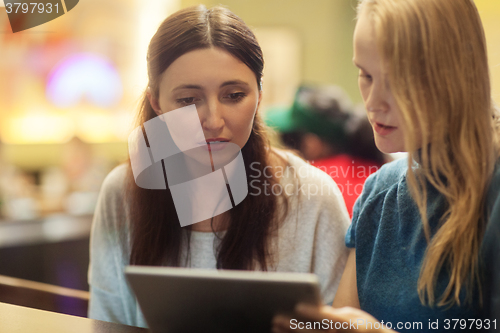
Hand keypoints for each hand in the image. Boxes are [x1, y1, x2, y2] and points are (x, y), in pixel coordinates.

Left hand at [272, 304, 395, 332]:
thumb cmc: (364, 327)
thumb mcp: (353, 317)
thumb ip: (333, 313)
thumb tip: (314, 308)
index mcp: (352, 327)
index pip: (329, 319)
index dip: (313, 312)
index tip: (297, 306)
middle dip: (294, 326)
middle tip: (276, 318)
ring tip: (275, 327)